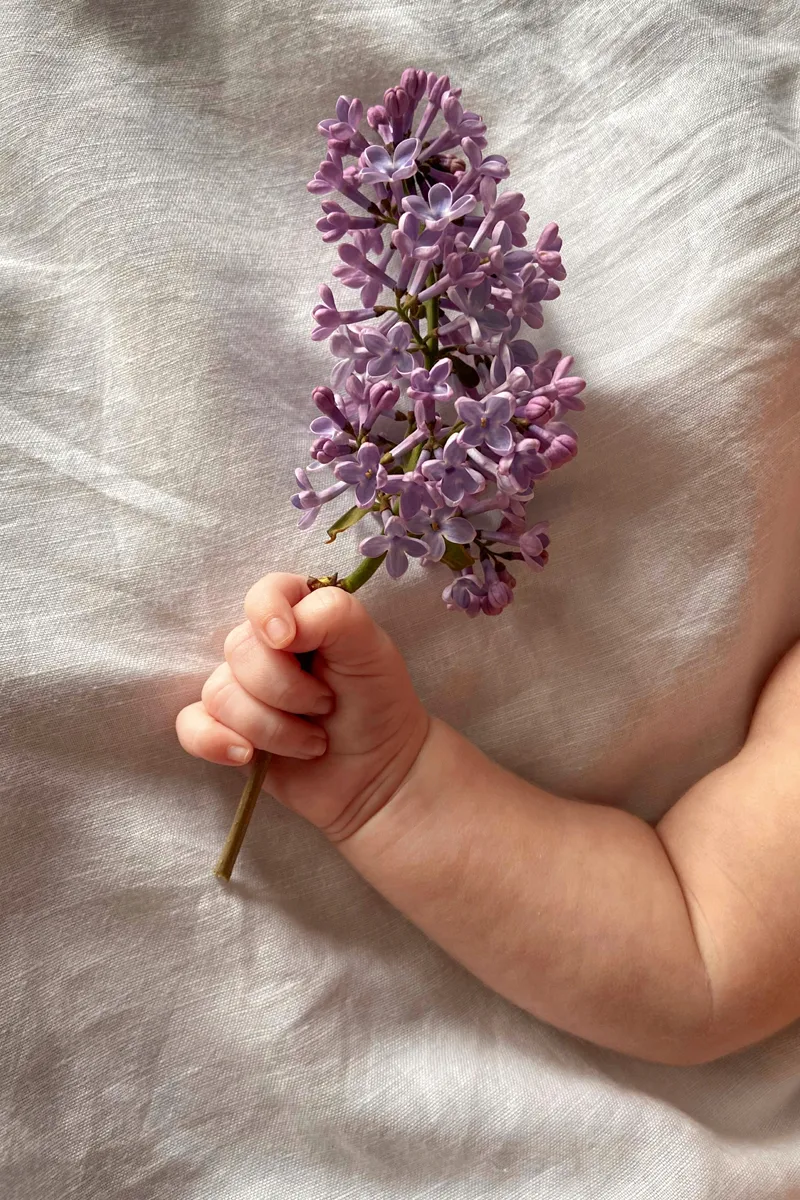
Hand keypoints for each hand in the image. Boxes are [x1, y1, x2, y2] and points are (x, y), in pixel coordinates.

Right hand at [176, 573, 429, 838]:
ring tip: (313, 743)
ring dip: (273, 728)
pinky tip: (248, 756)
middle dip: (287, 689)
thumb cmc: (378, 704)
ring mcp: (242, 689)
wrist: (380, 775)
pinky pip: (191, 726)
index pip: (264, 594)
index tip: (290, 641)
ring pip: (220, 693)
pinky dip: (214, 741)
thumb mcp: (372, 649)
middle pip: (239, 650)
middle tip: (327, 706)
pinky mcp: (226, 730)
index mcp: (300, 616)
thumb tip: (282, 628)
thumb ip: (334, 615)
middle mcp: (265, 648)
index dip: (267, 612)